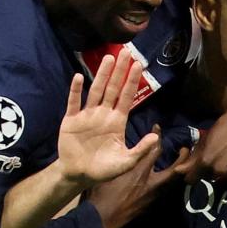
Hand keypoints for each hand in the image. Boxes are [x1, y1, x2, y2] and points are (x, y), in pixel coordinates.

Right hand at [57, 48, 159, 186]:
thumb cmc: (104, 169)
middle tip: (126, 52)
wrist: (79, 175)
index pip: (127, 97)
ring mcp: (87, 115)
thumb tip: (155, 136)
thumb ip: (140, 150)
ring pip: (96, 90)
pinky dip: (76, 90)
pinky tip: (79, 77)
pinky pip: (74, 102)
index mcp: (117, 121)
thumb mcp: (126, 162)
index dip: (132, 81)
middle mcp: (103, 114)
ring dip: (102, 75)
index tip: (139, 65)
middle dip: (120, 71)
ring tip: (108, 58)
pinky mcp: (71, 120)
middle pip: (113, 88)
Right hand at [87, 126, 189, 227]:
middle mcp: (151, 183)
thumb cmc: (101, 194)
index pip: (154, 150)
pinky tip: (169, 178)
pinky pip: (167, 190)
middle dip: (183, 157)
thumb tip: (132, 149)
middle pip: (176, 168)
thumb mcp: (110, 172)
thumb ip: (123, 159)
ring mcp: (154, 195)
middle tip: (185, 148)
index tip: (158, 127)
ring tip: (181, 163)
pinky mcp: (153, 204)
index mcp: (139, 172)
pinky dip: (171, 181)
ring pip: (174, 181)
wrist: (103, 219)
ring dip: (179, 170)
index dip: (158, 136)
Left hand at [174, 91, 226, 182]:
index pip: (191, 179)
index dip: (191, 173)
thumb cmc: (226, 123)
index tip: (194, 166)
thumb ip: (193, 157)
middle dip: (208, 169)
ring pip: (223, 177)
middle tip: (215, 156)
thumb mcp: (205, 138)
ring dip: (223, 169)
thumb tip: (179, 170)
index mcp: (205, 162)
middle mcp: (219, 171)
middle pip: (207, 177)